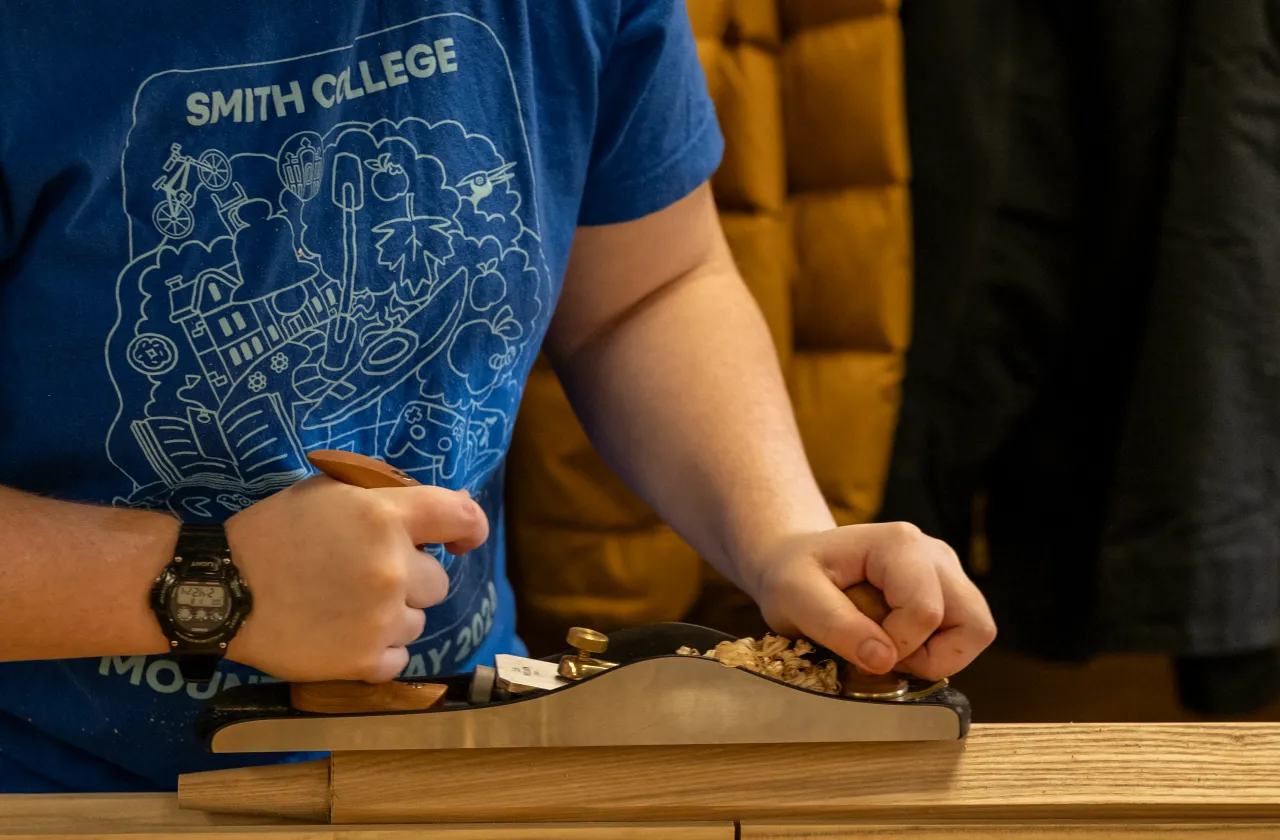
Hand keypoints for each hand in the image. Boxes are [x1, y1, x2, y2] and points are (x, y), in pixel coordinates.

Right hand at [221, 473, 487, 682]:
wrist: (221, 590)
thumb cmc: (273, 532)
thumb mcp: (329, 493)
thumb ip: (389, 499)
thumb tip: (455, 510)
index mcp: (384, 517)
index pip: (461, 517)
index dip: (469, 529)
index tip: (460, 540)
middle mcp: (392, 568)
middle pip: (437, 580)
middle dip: (409, 579)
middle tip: (362, 577)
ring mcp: (380, 618)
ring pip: (417, 621)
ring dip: (391, 616)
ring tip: (342, 607)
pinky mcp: (364, 661)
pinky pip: (397, 657)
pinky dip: (376, 651)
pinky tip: (340, 634)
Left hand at [750, 522, 995, 679]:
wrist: (795, 563)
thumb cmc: (792, 574)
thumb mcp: (793, 596)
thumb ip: (835, 625)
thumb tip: (883, 660)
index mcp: (900, 544)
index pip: (925, 612)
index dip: (896, 645)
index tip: (859, 647)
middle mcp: (934, 553)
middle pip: (972, 622)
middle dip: (930, 656)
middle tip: (884, 654)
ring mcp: (946, 571)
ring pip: (977, 630)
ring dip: (938, 656)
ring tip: (891, 649)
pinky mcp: (948, 591)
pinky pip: (965, 634)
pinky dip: (938, 652)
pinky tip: (898, 642)